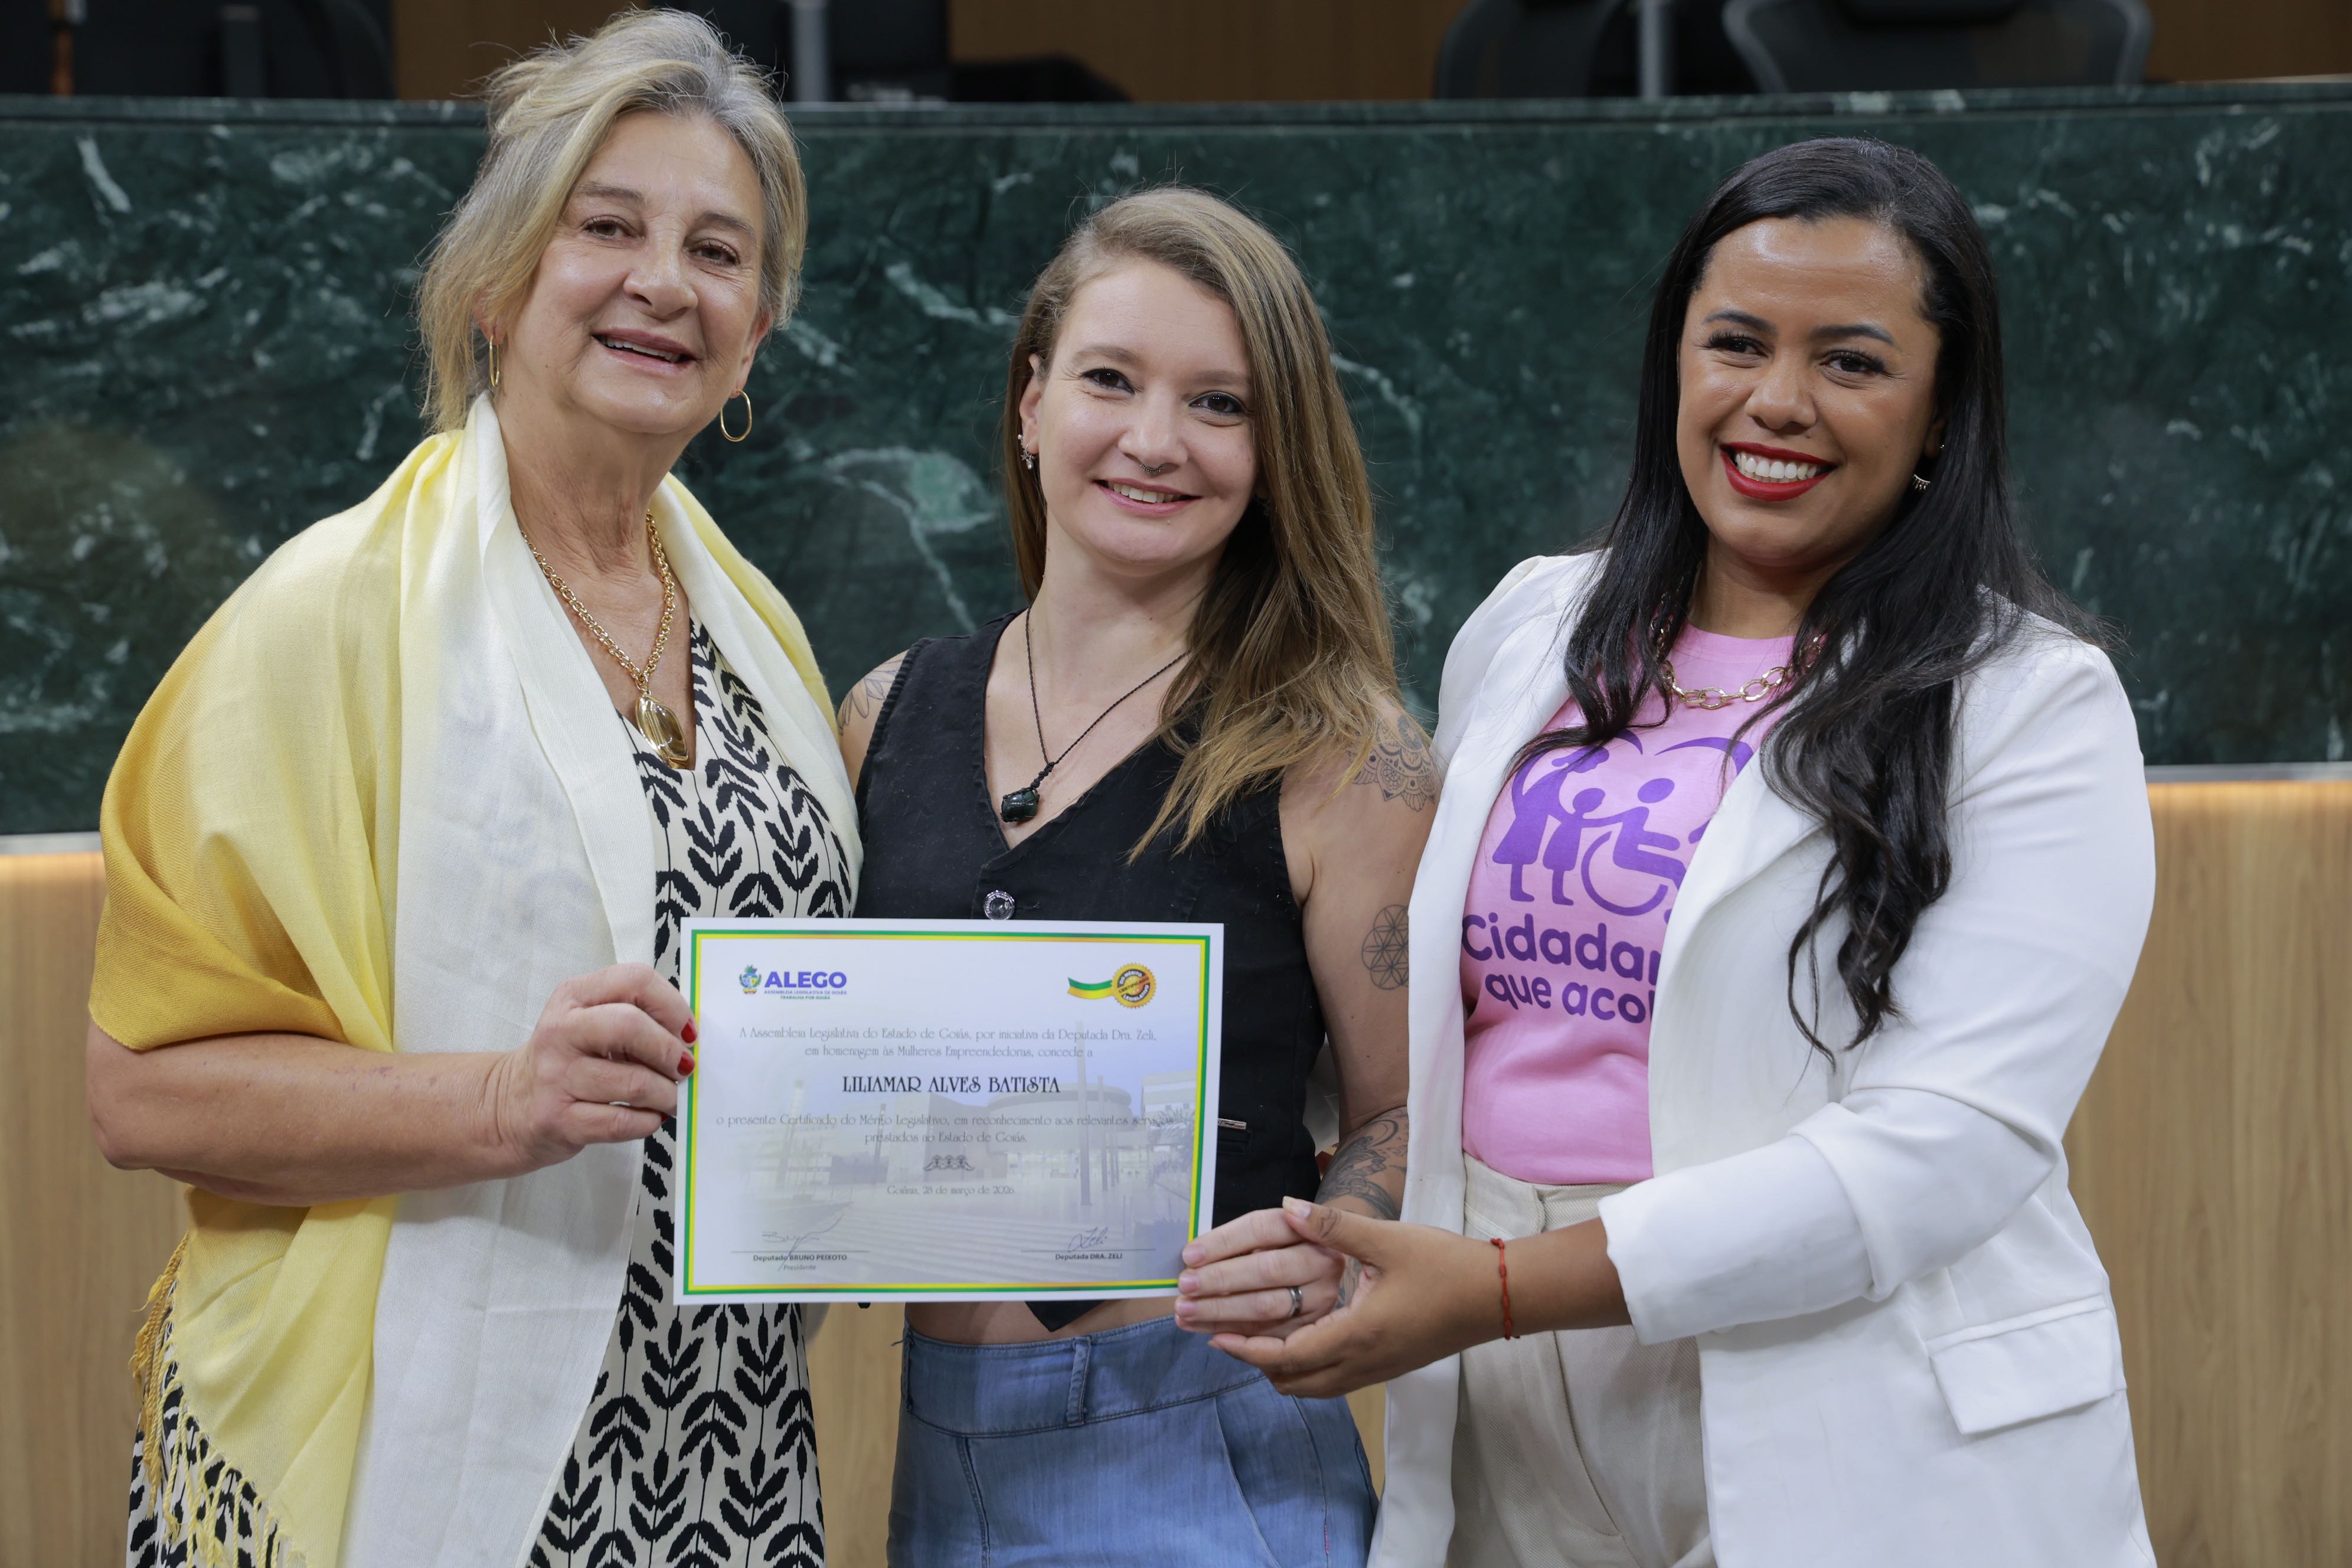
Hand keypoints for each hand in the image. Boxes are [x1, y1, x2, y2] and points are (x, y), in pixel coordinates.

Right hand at [484, 963, 694, 1171]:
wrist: (509, 1106)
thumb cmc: (567, 1061)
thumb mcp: (589, 1022)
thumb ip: (634, 1017)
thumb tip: (689, 1038)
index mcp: (574, 997)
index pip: (634, 980)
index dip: (672, 1005)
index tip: (687, 1031)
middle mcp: (561, 1031)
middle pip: (630, 1027)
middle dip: (669, 1051)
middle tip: (683, 1067)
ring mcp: (555, 1076)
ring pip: (633, 1082)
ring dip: (665, 1094)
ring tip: (669, 1097)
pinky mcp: (557, 1120)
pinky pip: (619, 1122)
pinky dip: (647, 1121)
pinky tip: (649, 1117)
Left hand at [1206, 1198, 1501, 1398]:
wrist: (1499, 1296)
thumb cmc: (1446, 1266)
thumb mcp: (1387, 1239)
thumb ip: (1332, 1227)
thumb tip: (1285, 1206)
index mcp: (1358, 1335)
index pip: (1287, 1357)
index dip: (1247, 1350)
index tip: (1215, 1337)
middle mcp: (1364, 1362)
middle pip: (1295, 1382)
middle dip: (1256, 1363)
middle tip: (1226, 1337)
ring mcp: (1379, 1369)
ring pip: (1316, 1387)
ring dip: (1282, 1370)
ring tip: (1255, 1340)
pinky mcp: (1391, 1367)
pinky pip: (1335, 1381)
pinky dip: (1308, 1370)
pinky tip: (1302, 1341)